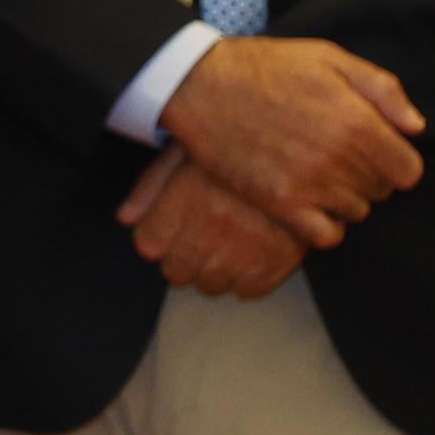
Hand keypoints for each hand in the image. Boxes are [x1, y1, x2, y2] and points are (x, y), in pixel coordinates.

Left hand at [118, 146, 304, 299]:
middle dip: (180, 263)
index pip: (149, 245)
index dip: (155, 242)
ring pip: (211, 285)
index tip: (165, 237)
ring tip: (223, 253)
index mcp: (187, 195)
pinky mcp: (282, 258)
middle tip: (195, 248)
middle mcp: (214, 224)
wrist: (309, 144)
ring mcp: (248, 245)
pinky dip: (246, 281)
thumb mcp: (189, 148)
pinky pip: (250, 290)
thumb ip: (151, 185)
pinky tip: (249, 260)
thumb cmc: (241, 145)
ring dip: (212, 274)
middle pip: (177, 272)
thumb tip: (126, 219)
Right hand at [154, 38, 423, 244]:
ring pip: (355, 212)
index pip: (408, 170)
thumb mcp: (329, 58)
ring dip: (342, 198)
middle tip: (334, 155)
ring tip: (315, 174)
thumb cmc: (265, 67)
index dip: (393, 160)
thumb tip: (415, 127)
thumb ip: (383, 89)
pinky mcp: (280, 203)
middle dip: (366, 175)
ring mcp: (311, 184)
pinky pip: (326, 235)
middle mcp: (341, 158)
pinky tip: (306, 201)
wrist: (199, 85)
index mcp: (359, 122)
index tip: (370, 150)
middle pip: (380, 191)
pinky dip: (323, 224)